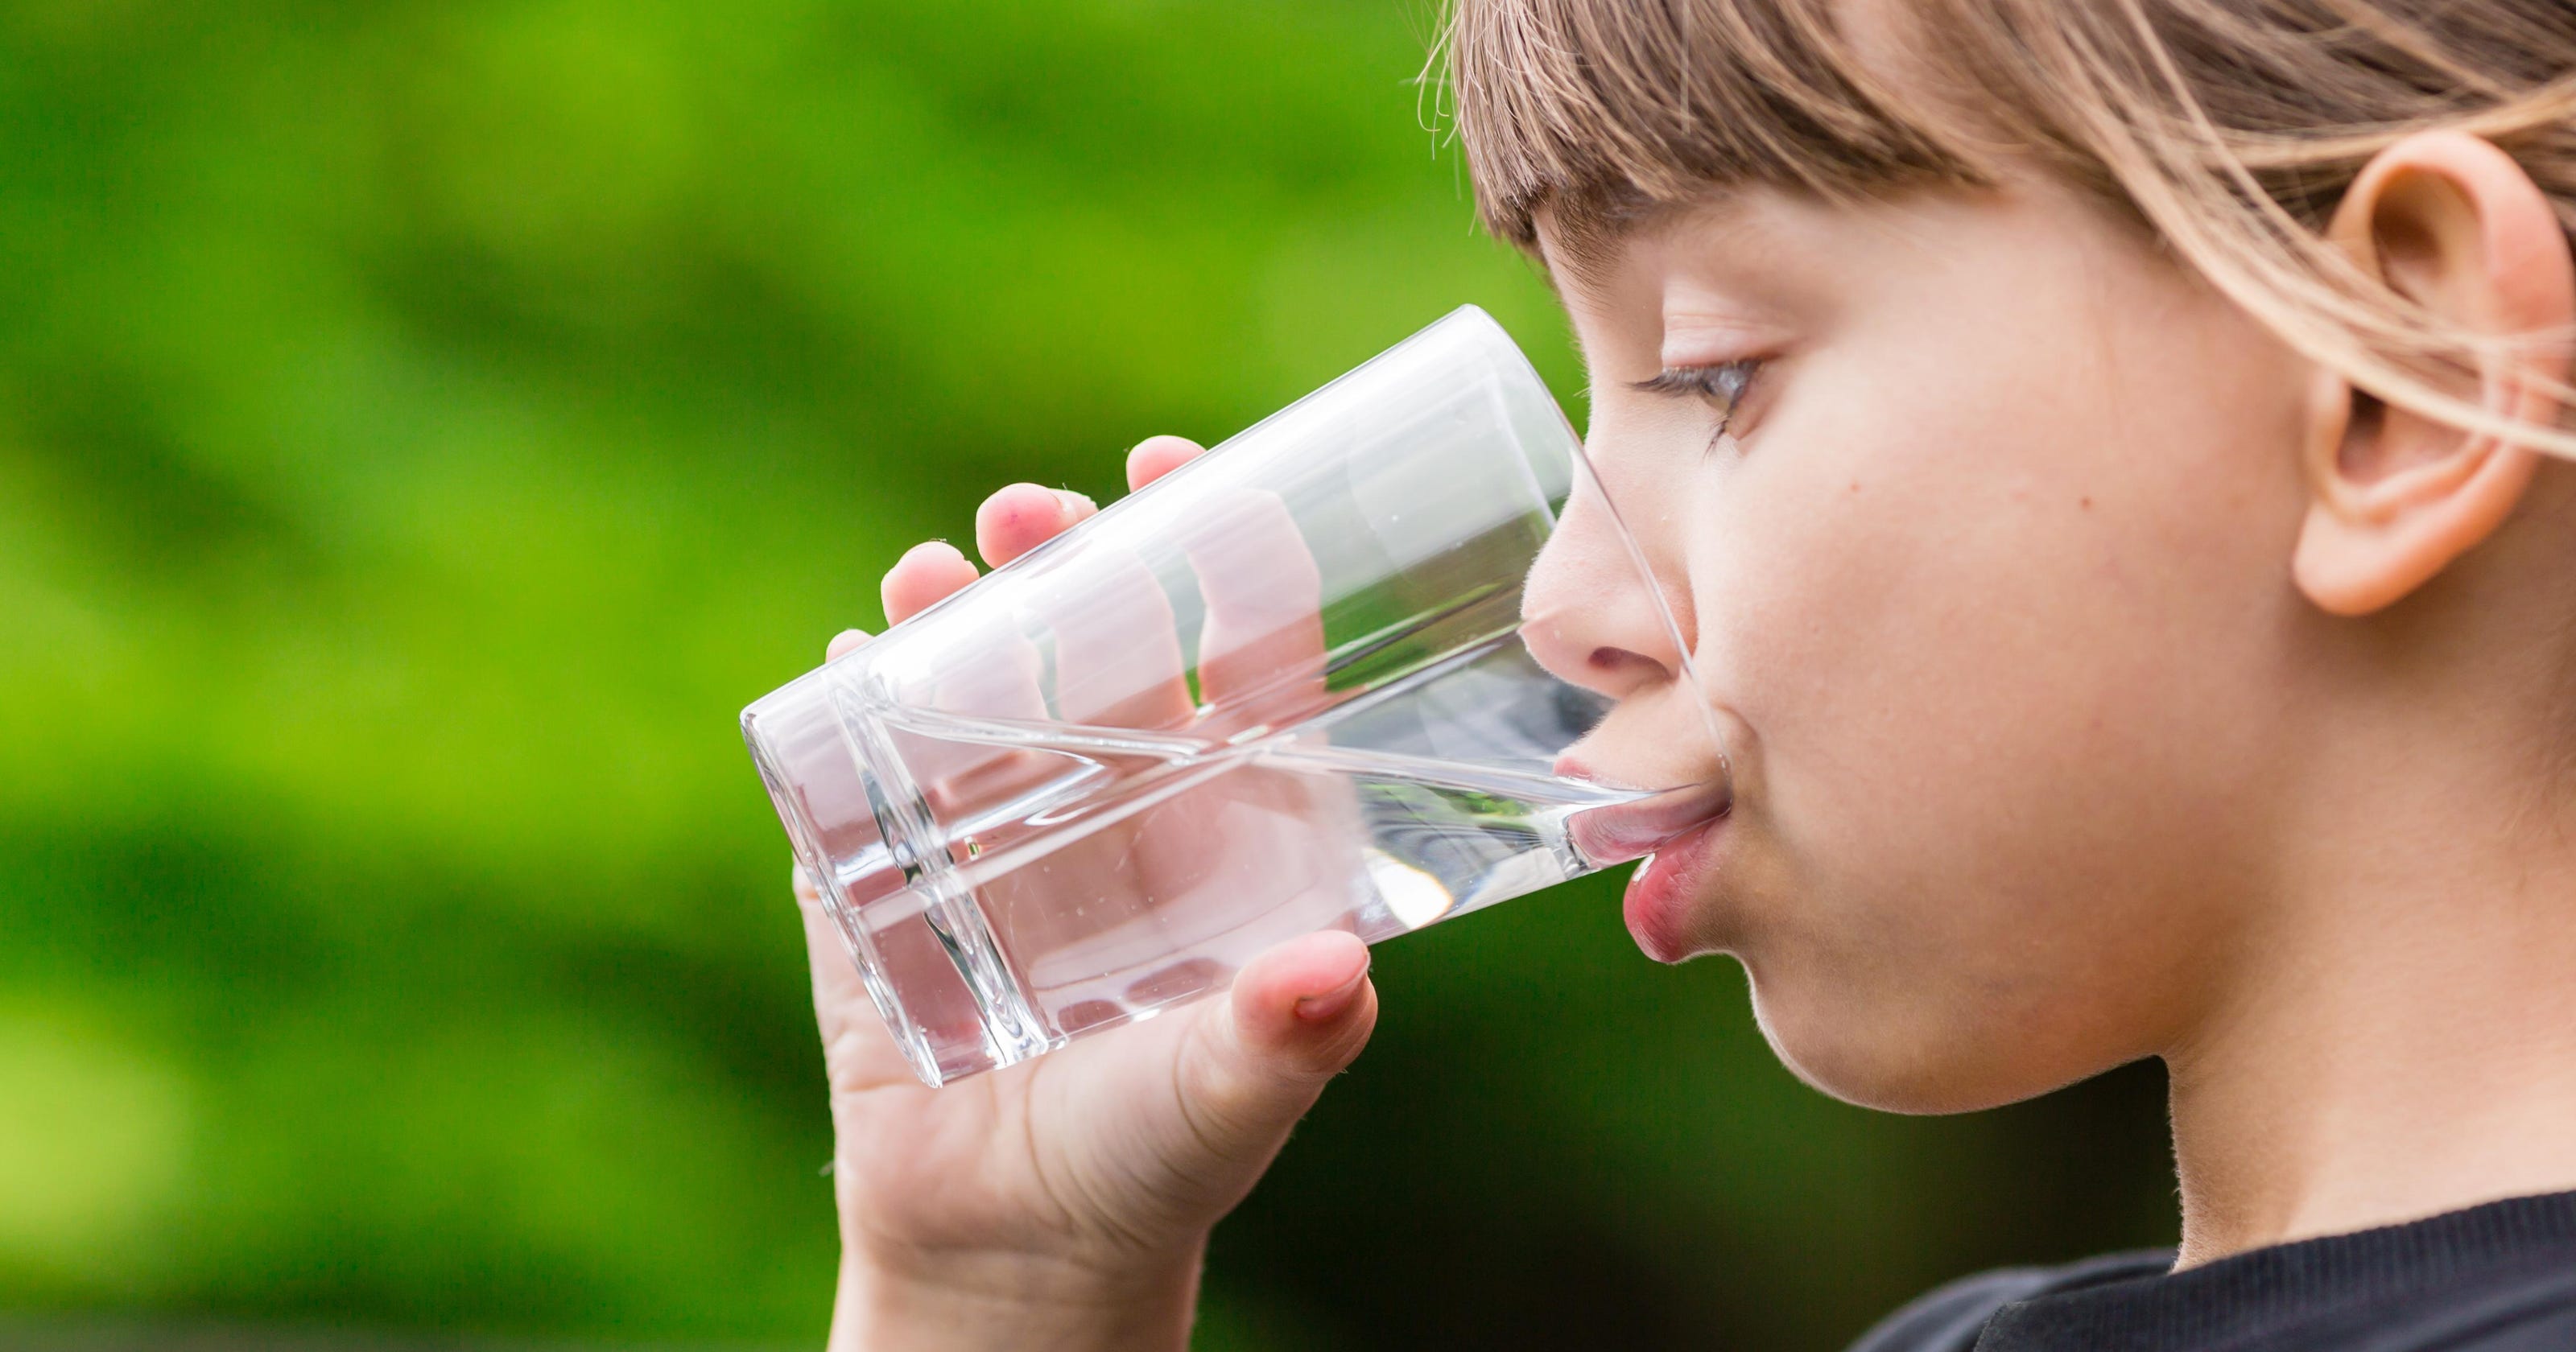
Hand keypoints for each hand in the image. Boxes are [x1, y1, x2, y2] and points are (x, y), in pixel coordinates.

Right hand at [803, 437, 1380, 1351]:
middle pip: (1099, 642)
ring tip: (928, 574)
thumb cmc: (1156, 1161)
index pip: (1239, 659)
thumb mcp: (1230, 1096)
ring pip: (977, 684)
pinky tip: (845, 664)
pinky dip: (850, 711)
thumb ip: (1284, 1040)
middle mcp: (1118, 806)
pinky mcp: (893, 879)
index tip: (1185, 470)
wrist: (1013, 1254)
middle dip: (1068, 559)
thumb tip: (1337, 977)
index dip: (1222, 557)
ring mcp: (999, 833)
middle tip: (1031, 515)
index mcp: (1224, 825)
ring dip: (951, 616)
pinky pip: (867, 772)